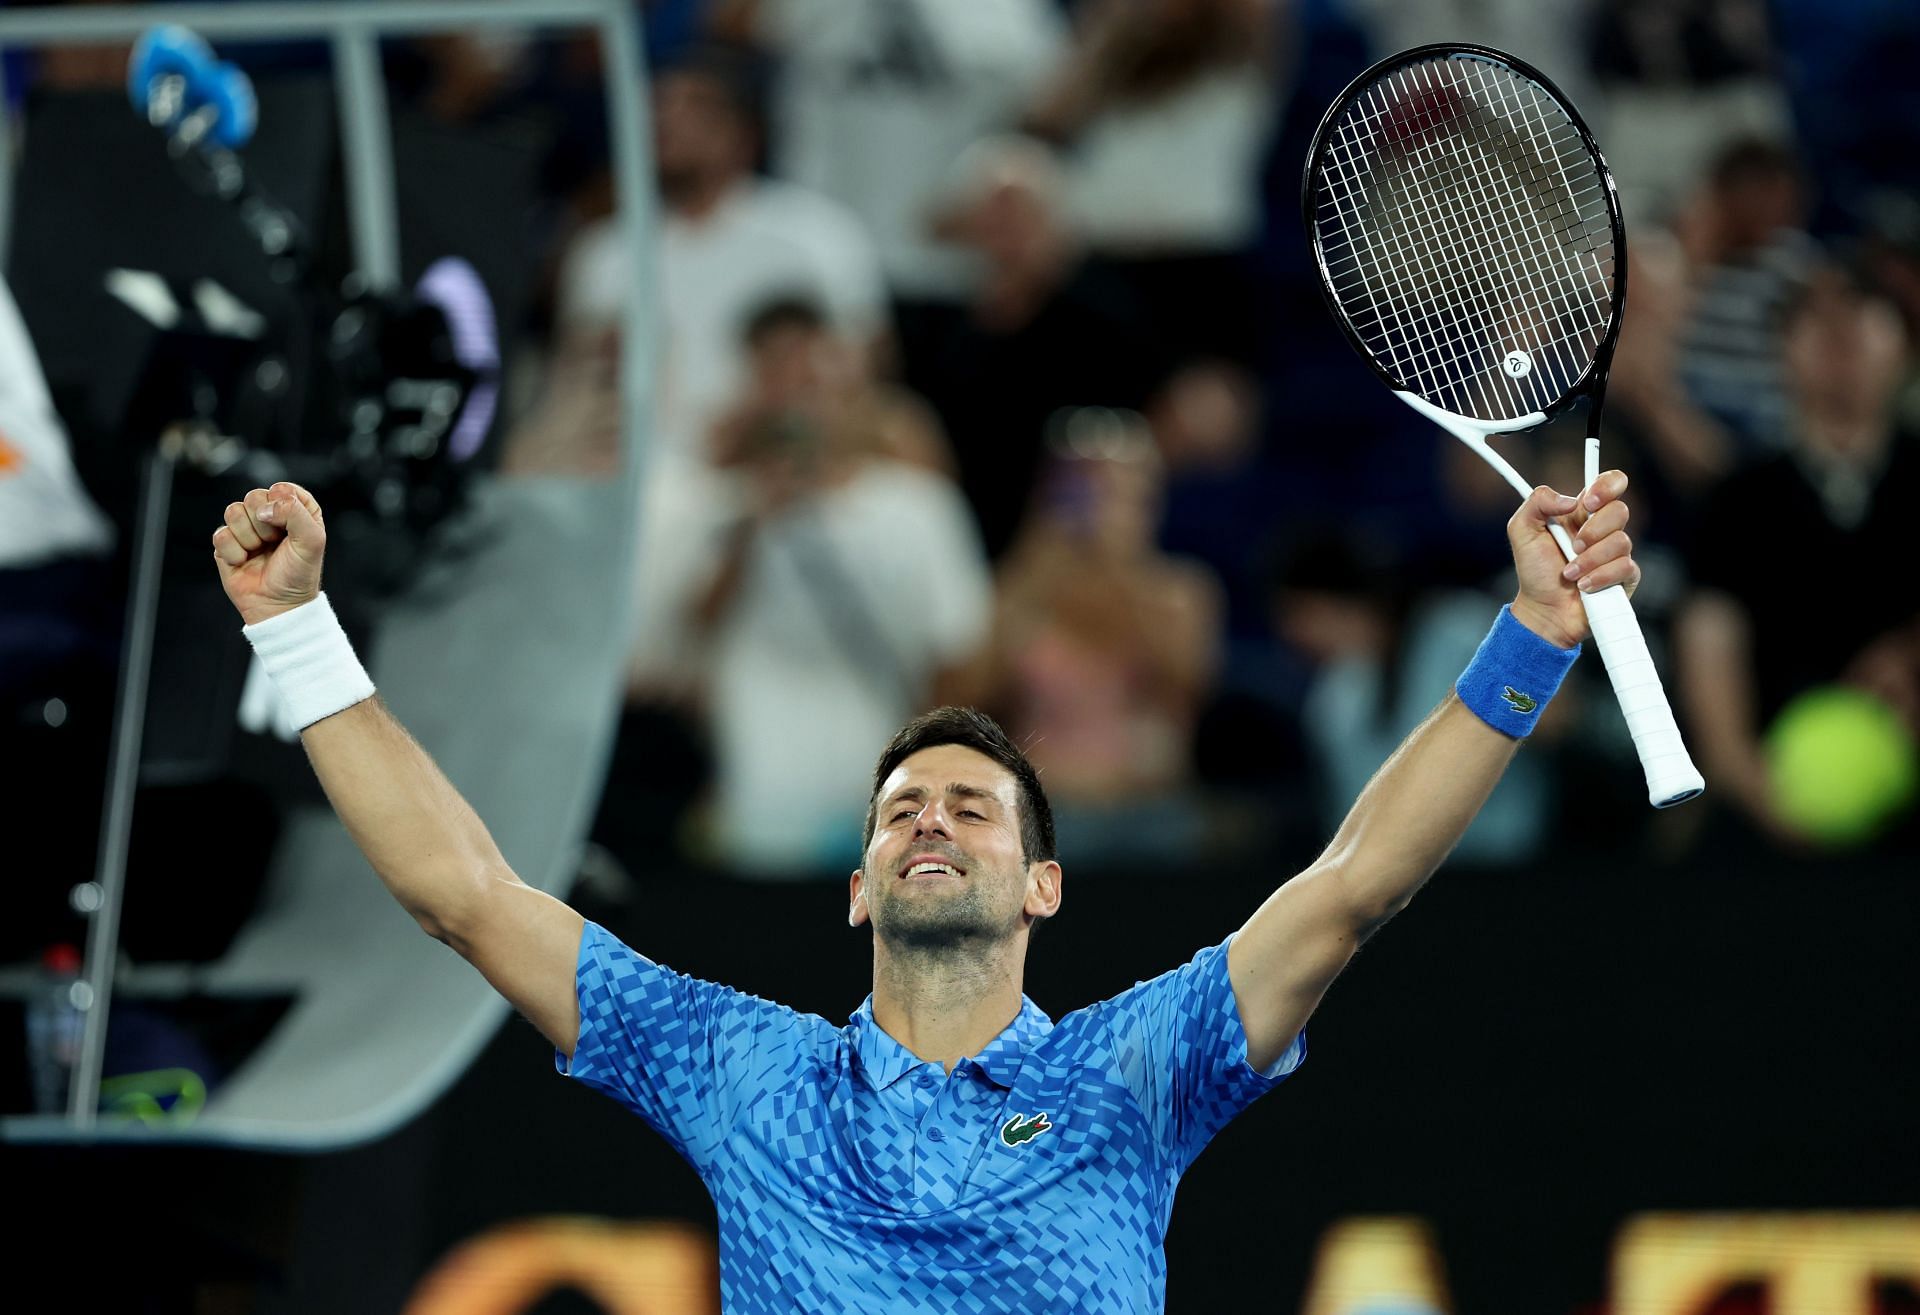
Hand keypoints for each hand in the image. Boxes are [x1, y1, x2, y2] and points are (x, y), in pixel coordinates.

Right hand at [211, 482, 326, 624]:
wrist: (278, 605)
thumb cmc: (299, 574)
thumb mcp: (311, 540)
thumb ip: (295, 512)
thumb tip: (264, 507)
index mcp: (295, 510)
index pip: (282, 489)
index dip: (282, 505)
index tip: (290, 527)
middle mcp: (270, 516)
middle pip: (253, 496)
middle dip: (264, 523)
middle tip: (274, 542)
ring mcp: (246, 529)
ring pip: (233, 511)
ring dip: (248, 537)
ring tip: (259, 552)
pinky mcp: (227, 544)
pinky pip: (220, 535)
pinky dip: (234, 552)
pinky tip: (244, 562)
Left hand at [1507, 470, 1638, 648]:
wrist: (1543, 610)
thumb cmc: (1534, 571)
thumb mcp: (1522, 530)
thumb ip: (1537, 502)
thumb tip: (1572, 500)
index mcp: (1582, 512)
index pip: (1612, 483)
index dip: (1607, 486)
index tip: (1588, 503)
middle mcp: (1604, 529)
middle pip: (1620, 510)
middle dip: (1592, 531)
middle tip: (1572, 547)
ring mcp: (1617, 553)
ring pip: (1621, 541)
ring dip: (1589, 560)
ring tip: (1570, 573)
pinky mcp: (1626, 576)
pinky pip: (1625, 567)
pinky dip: (1599, 577)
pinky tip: (1584, 586)